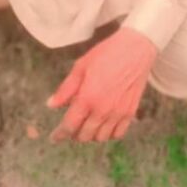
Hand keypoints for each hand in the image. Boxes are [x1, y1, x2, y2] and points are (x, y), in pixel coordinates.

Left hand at [47, 27, 157, 143]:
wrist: (136, 48)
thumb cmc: (107, 54)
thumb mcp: (81, 66)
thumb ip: (65, 89)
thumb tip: (51, 104)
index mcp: (87, 98)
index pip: (69, 126)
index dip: (59, 135)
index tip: (54, 137)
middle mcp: (102, 110)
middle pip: (84, 136)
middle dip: (74, 134)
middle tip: (71, 126)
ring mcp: (118, 113)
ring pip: (101, 138)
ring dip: (91, 135)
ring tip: (87, 124)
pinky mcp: (130, 112)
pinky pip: (118, 133)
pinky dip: (109, 133)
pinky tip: (104, 124)